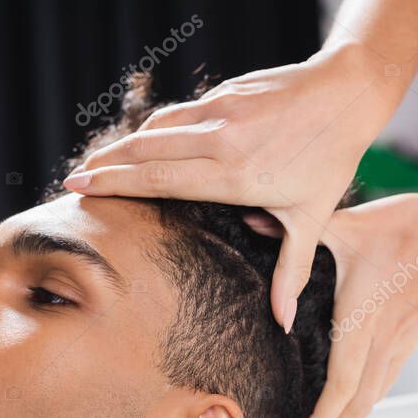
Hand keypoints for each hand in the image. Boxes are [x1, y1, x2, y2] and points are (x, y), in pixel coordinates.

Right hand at [63, 42, 405, 330]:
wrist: (346, 94)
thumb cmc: (331, 160)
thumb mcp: (312, 220)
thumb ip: (291, 272)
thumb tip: (283, 324)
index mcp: (235, 175)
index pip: (160, 179)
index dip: (116, 183)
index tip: (79, 187)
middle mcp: (220, 141)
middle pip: (145, 152)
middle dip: (105, 165)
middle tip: (71, 180)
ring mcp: (220, 112)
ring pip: (157, 128)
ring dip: (124, 144)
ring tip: (97, 162)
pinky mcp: (224, 92)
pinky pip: (179, 112)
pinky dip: (156, 127)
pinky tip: (144, 140)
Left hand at [298, 191, 417, 417]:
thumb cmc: (417, 228)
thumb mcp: (351, 224)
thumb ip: (302, 230)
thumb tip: (254, 219)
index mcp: (364, 319)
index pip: (343, 385)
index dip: (323, 417)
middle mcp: (384, 339)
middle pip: (359, 403)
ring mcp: (403, 341)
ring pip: (376, 395)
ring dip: (350, 416)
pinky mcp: (414, 336)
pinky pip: (388, 378)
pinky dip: (367, 395)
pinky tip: (356, 392)